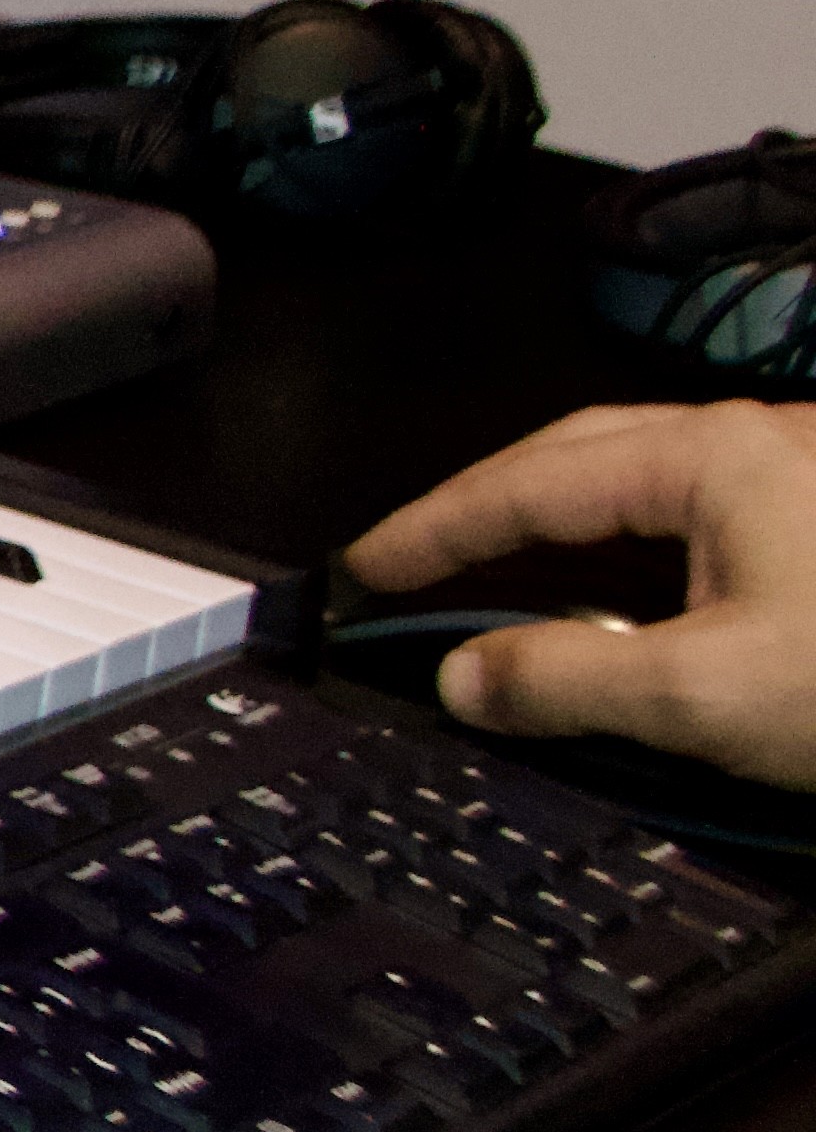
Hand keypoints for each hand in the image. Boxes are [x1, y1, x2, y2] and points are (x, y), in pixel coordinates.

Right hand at [345, 401, 815, 790]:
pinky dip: (629, 542)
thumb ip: (566, 682)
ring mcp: (799, 467)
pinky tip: (617, 587)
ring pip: (643, 478)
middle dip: (488, 507)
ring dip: (561, 524)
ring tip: (499, 568)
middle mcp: (750, 437)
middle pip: (579, 456)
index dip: (434, 530)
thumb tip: (457, 681)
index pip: (529, 484)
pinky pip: (697, 508)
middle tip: (417, 559)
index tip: (360, 569)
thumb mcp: (704, 694)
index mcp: (709, 456)